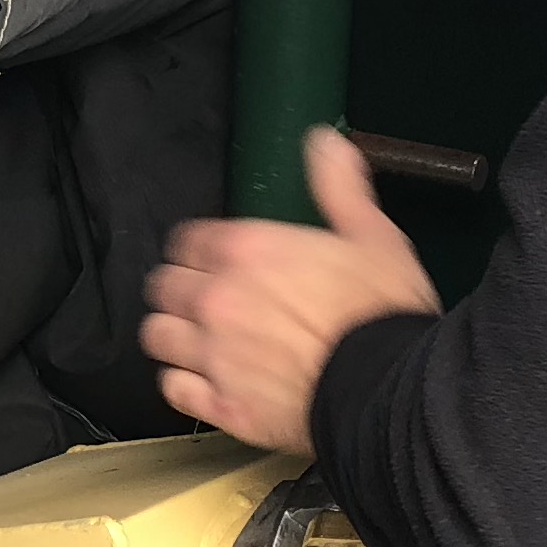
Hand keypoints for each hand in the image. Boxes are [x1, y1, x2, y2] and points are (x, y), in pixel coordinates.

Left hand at [138, 128, 440, 453]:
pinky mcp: (220, 405)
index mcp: (246, 249)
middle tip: (203, 298)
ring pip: (158, 336)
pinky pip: (173, 388)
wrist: (389, 392)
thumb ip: (339, 187)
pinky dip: (183, 382)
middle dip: (179, 288)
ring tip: (196, 339)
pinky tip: (204, 380)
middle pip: (163, 285)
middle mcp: (217, 298)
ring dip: (173, 333)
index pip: (185, 239)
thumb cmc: (383, 312)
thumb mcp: (372, 236)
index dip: (197, 248)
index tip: (211, 258)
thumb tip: (323, 141)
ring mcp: (213, 355)